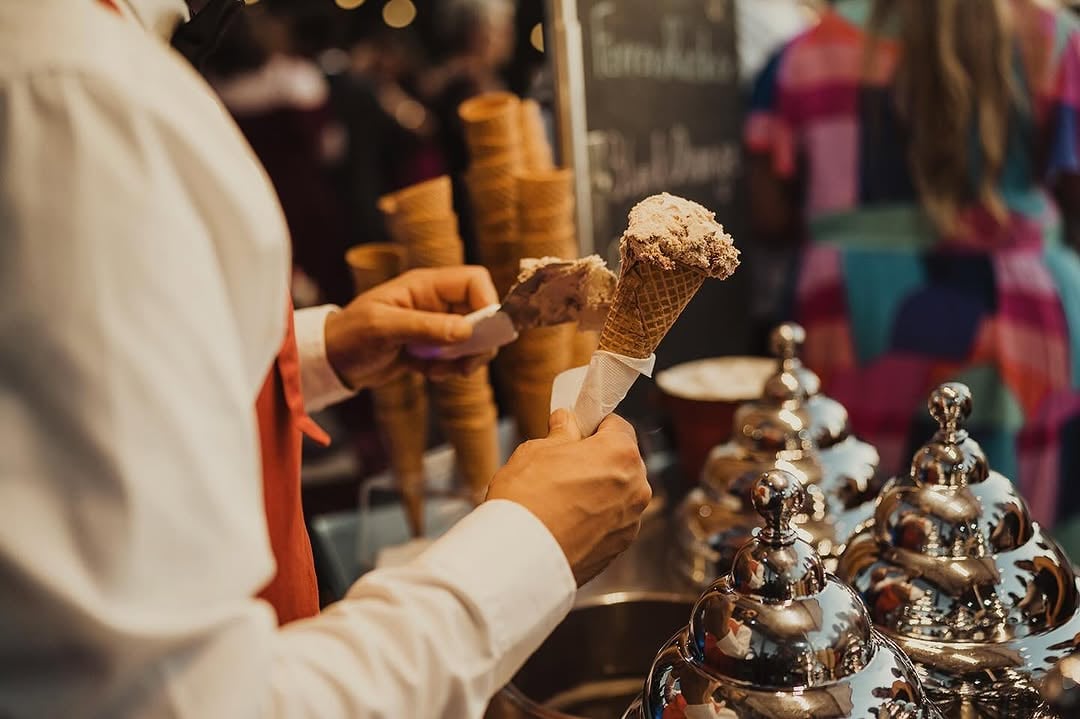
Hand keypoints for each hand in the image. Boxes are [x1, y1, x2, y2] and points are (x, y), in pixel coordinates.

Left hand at [324, 266, 498, 390]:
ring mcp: (434, 325)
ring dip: (463, 359)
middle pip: (480, 311)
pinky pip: (456, 356)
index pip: (474, 280)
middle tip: (468, 363)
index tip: (484, 332)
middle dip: (479, 340)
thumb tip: (467, 330)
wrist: (331, 361)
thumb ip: (425, 327)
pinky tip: (427, 372)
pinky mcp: (431, 346)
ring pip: (472, 338)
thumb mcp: (384, 328)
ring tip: (439, 370)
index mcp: (425, 285)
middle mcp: (435, 302)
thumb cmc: (350, 335)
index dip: (488, 302)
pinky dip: (449, 368)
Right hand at [486, 411, 651, 585]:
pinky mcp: (619, 548)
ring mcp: (630, 521)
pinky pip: (611, 522)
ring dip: (598, 490)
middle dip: (598, 460)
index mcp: (621, 454)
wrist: (519, 559)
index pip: (618, 426)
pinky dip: (595, 518)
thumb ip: (561, 433)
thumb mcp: (537, 450)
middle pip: (622, 462)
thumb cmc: (527, 499)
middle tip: (563, 465)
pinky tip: (566, 520)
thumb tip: (566, 423)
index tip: (577, 431)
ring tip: (561, 498)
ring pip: (618, 494)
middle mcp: (636, 488)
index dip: (594, 426)